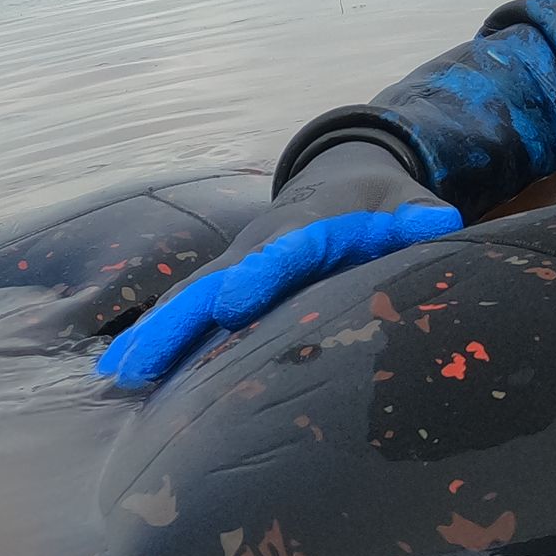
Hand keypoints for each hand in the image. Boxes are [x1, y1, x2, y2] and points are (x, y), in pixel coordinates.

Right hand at [97, 138, 458, 388]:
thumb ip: (420, 214)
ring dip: (154, 336)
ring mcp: (237, 265)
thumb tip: (438, 223)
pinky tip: (123, 378)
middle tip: (142, 361)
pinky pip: (189, 312)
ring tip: (117, 375)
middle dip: (179, 321)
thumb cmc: (385, 201)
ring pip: (190, 301)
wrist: (344, 178)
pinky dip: (158, 339)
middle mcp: (259, 246)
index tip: (235, 305)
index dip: (260, 276)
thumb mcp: (409, 199)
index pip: (283, 251)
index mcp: (308, 224)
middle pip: (215, 282)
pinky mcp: (227, 285)